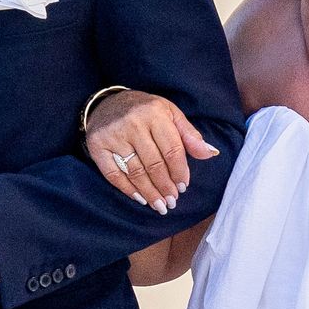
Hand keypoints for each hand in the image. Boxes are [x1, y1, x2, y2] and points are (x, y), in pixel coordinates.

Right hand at [85, 90, 219, 213]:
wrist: (106, 103)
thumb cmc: (145, 111)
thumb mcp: (170, 114)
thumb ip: (189, 135)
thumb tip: (210, 153)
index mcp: (155, 113)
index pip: (172, 149)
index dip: (179, 171)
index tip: (183, 187)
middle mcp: (133, 123)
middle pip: (154, 164)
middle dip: (165, 187)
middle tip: (172, 202)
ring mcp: (113, 135)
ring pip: (135, 172)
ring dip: (150, 193)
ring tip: (160, 205)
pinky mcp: (98, 146)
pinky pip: (114, 174)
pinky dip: (128, 189)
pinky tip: (140, 198)